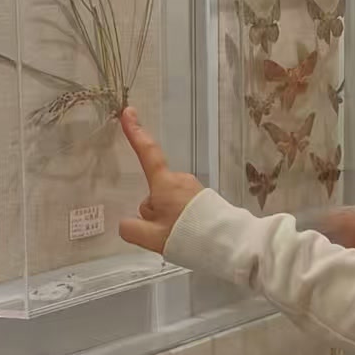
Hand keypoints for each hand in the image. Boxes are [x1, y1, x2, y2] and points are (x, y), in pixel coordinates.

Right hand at [117, 108, 203, 253]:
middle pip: (154, 190)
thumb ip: (131, 229)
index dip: (136, 133)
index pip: (146, 153)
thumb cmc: (188, 235)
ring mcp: (193, 187)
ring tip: (181, 234)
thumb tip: (126, 223)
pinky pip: (182, 205)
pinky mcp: (203, 197)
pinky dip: (180, 217)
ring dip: (168, 215)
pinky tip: (189, 232)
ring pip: (167, 200)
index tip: (129, 112)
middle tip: (165, 231)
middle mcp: (180, 180)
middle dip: (154, 209)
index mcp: (165, 184)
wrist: (228, 242)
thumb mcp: (151, 238)